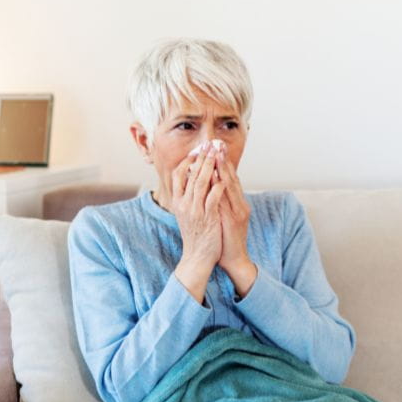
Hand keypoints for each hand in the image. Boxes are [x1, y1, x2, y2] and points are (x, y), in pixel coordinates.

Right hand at [171, 142, 226, 302]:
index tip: (197, 150)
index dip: (187, 160)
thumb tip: (192, 180)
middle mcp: (184, 204)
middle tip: (209, 144)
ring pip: (201, 183)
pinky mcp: (207, 219)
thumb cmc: (196, 235)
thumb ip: (188, 197)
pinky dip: (218, 186)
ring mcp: (195, 211)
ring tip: (217, 153)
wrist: (197, 258)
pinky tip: (224, 177)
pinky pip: (213, 199)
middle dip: (201, 158)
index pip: (178, 175)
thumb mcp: (187, 214)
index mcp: (178, 202)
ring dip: (210, 166)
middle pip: (191, 174)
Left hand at [216, 151, 256, 297]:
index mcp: (238, 204)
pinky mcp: (234, 220)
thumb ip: (221, 203)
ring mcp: (238, 212)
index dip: (225, 164)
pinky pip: (225, 200)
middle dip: (224, 161)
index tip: (217, 149)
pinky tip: (214, 179)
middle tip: (217, 145)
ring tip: (216, 155)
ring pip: (230, 187)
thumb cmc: (227, 240)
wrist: (234, 260)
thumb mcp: (224, 218)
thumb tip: (212, 189)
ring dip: (223, 170)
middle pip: (232, 179)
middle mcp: (240, 205)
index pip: (231, 180)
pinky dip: (220, 188)